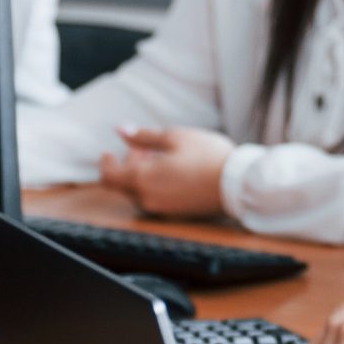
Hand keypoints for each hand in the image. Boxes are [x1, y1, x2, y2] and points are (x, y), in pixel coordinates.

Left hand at [98, 125, 234, 217]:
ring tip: (161, 157)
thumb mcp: (173, 137)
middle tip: (142, 148)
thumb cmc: (207, 156)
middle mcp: (148, 199)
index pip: (109, 177)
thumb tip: (120, 130)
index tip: (109, 152)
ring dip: (141, 175)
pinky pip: (155, 199)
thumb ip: (143, 136)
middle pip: (124, 185)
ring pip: (140, 193)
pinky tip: (171, 172)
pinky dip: (154, 185)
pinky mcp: (176, 214)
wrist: (237, 183)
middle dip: (128, 165)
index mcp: (142, 179)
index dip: (106, 164)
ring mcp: (162, 209)